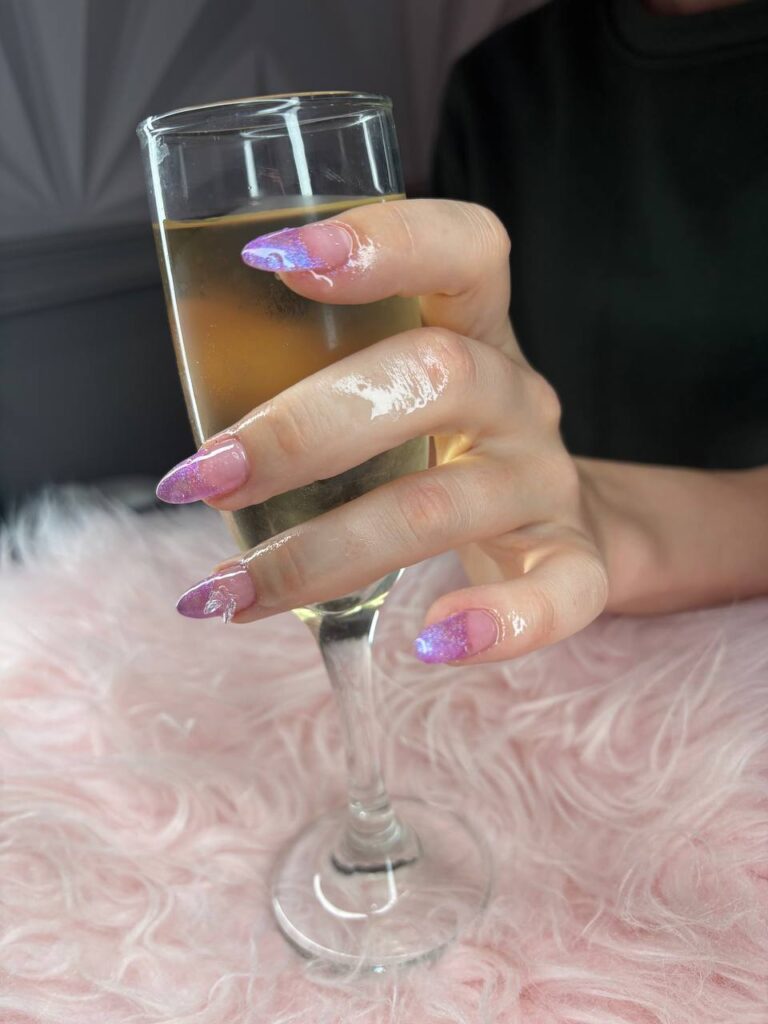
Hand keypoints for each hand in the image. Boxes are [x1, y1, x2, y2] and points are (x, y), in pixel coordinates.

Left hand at [157, 199, 609, 663]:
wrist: (560, 520)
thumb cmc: (443, 443)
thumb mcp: (395, 386)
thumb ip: (320, 384)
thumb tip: (195, 453)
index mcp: (477, 326)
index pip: (461, 249)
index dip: (383, 240)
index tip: (273, 259)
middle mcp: (518, 394)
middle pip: (436, 377)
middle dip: (304, 430)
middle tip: (205, 478)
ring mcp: (547, 479)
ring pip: (449, 504)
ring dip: (326, 550)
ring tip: (231, 589)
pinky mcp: (571, 559)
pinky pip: (559, 594)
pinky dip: (499, 624)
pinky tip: (427, 643)